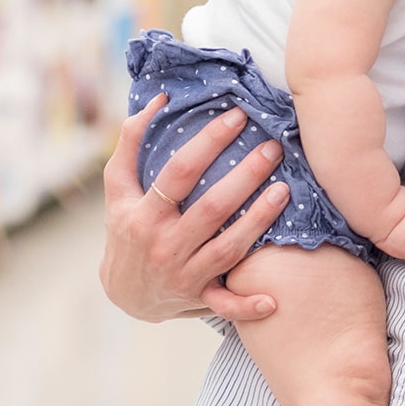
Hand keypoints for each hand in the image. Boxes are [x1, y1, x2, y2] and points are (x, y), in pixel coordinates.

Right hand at [100, 94, 292, 322]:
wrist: (122, 292)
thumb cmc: (126, 228)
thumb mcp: (118, 189)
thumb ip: (132, 142)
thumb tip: (158, 99)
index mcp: (143, 215)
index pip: (178, 173)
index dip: (208, 142)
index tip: (237, 116)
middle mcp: (163, 246)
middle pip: (211, 209)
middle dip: (245, 176)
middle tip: (274, 147)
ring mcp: (182, 275)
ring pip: (227, 249)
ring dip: (259, 222)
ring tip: (285, 190)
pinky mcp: (198, 299)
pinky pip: (225, 305)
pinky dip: (247, 306)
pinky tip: (274, 299)